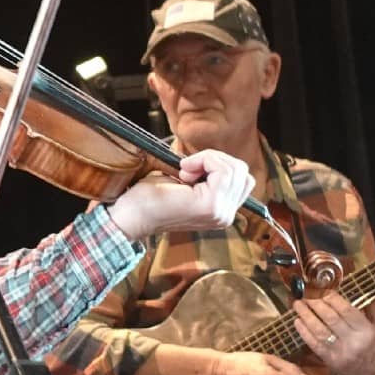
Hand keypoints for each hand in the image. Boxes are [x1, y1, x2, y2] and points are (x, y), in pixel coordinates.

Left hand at [106, 149, 254, 239]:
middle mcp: (226, 216)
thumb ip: (209, 177)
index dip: (218, 165)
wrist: (131, 215)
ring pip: (235, 168)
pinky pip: (224, 170)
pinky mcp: (211, 206)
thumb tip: (220, 158)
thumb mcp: (188, 184)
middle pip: (242, 171)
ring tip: (185, 172)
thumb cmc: (150, 198)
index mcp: (222, 212)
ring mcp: (220, 213)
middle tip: (186, 170)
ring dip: (208, 160)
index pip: (243, 179)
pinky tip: (184, 173)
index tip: (188, 170)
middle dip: (215, 160)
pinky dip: (204, 160)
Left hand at [291, 292, 374, 374]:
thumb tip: (365, 291)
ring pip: (319, 331)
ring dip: (306, 316)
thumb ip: (371, 310)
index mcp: (366, 331)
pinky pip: (314, 345)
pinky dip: (304, 332)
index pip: (347, 311)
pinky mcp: (330, 361)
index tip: (321, 289)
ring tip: (297, 304)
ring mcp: (340, 352)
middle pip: (331, 319)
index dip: (332, 299)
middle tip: (305, 293)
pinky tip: (297, 321)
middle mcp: (353, 341)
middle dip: (316, 304)